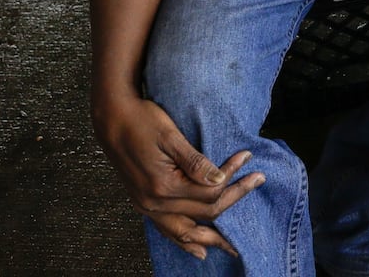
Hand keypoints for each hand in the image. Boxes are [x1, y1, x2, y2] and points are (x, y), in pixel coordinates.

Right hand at [95, 94, 263, 260]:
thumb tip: (220, 178)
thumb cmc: (141, 121)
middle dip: (233, 200)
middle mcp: (154, 203)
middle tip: (257, 184)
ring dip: (211, 239)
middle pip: (204, 213)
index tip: (247, 157)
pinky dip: (184, 241)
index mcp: (163, 186)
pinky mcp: (144, 204)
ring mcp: (147, 207)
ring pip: (185, 232)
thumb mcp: (171, 136)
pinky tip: (198, 250)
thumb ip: (195, 161)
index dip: (233, 176)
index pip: (210, 191)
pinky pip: (167, 230)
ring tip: (232, 246)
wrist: (111, 119)